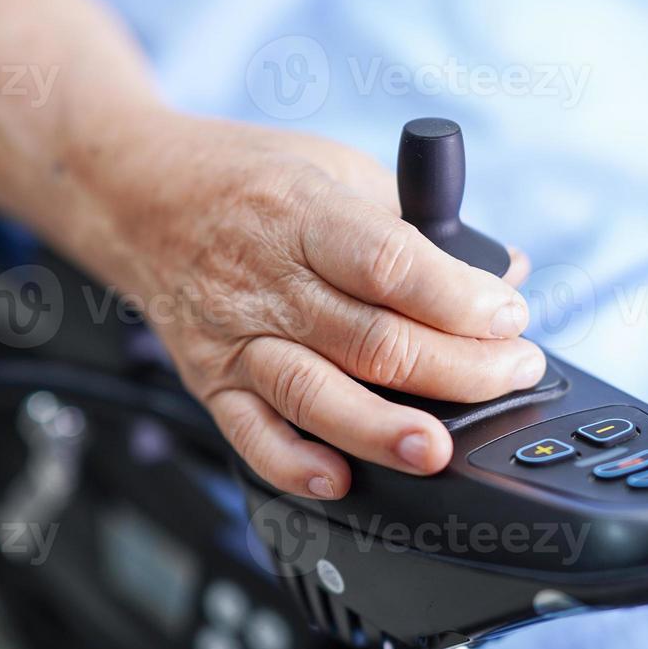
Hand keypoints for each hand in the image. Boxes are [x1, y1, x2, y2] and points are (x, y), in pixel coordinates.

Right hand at [88, 113, 541, 499]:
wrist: (136, 196)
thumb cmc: (244, 180)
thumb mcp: (336, 168)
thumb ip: (417, 224)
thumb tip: (502, 269)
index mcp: (303, 213)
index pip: (391, 265)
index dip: (461, 299)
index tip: (510, 316)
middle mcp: (265, 279)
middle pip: (372, 340)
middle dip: (457, 369)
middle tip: (512, 374)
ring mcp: (235, 336)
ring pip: (316, 395)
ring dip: (383, 430)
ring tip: (437, 449)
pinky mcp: (210, 380)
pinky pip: (252, 434)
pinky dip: (293, 465)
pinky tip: (338, 480)